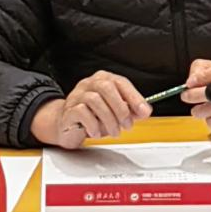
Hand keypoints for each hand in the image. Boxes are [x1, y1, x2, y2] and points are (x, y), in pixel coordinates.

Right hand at [30, 71, 150, 148]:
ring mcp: (77, 95)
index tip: (143, 112)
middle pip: (106, 87)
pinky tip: (97, 132)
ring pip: (95, 100)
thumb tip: (144, 111)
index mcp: (103, 80)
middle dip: (121, 108)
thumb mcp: (114, 112)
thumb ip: (129, 110)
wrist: (66, 125)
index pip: (120, 82)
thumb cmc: (92, 116)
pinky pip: (82, 112)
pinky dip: (93, 124)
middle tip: (127, 125)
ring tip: (114, 132)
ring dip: (109, 120)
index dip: (134, 97)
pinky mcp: (69, 109)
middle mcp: (89, 84)